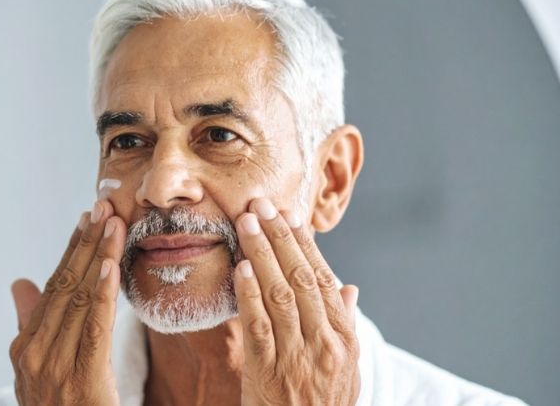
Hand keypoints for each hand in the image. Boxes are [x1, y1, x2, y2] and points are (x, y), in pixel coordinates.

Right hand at [8, 200, 126, 405]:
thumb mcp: (38, 370)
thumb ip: (30, 325)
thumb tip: (20, 282)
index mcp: (24, 348)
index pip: (50, 287)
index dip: (70, 250)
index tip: (86, 218)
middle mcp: (33, 354)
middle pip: (64, 286)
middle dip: (85, 243)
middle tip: (103, 206)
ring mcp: (53, 368)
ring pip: (78, 300)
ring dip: (97, 257)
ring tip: (112, 223)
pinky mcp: (81, 380)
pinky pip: (93, 328)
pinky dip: (102, 293)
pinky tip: (110, 265)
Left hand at [233, 198, 360, 405]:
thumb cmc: (324, 404)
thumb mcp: (347, 369)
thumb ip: (346, 326)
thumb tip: (350, 289)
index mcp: (343, 338)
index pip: (325, 280)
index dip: (306, 246)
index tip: (290, 217)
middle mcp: (324, 343)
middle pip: (302, 278)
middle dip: (280, 237)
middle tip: (260, 205)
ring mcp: (297, 357)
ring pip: (280, 294)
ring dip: (261, 254)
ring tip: (246, 223)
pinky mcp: (268, 372)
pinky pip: (258, 326)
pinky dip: (249, 294)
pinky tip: (240, 268)